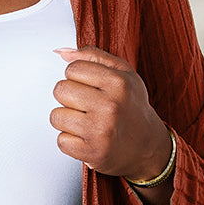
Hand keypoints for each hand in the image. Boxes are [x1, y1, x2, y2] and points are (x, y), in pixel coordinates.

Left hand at [52, 47, 172, 181]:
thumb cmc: (130, 106)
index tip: (90, 87)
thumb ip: (93, 56)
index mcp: (119, 83)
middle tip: (86, 105)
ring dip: (67, 120)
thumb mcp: (122, 74)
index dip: (77, 77)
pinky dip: (70, 141)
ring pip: (56, 116)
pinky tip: (86, 138)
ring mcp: (100, 131)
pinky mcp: (92, 153)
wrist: (147, 146)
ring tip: (86, 122)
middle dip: (69, 97)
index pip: (73, 68)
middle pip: (60, 90)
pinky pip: (61, 140)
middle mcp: (110, 107)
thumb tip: (61, 52)